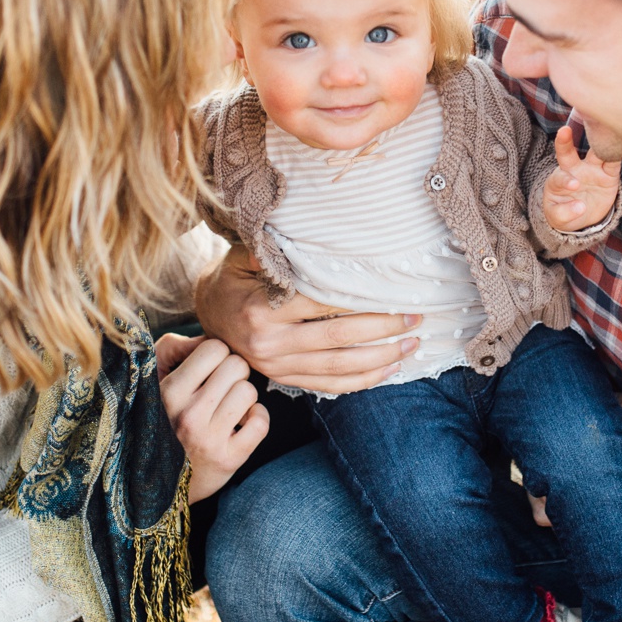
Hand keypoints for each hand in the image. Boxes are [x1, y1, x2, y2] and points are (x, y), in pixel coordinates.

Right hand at [156, 335, 268, 503]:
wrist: (157, 481)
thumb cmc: (161, 416)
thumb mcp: (154, 378)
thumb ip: (175, 348)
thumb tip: (208, 336)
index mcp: (169, 391)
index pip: (214, 347)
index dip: (216, 354)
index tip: (208, 369)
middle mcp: (188, 415)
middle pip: (237, 365)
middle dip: (233, 372)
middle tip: (221, 388)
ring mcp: (209, 439)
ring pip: (250, 391)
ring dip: (244, 397)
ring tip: (228, 407)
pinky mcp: (229, 459)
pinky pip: (261, 421)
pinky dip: (256, 419)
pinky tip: (241, 423)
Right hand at [192, 246, 419, 393]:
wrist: (206, 314)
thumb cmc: (232, 279)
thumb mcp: (243, 257)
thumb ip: (273, 250)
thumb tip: (309, 236)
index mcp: (261, 310)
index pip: (323, 304)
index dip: (362, 299)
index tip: (395, 292)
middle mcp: (268, 343)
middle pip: (337, 338)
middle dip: (382, 329)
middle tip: (415, 317)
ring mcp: (275, 367)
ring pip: (337, 367)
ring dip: (379, 358)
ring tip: (411, 345)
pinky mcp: (283, 380)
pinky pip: (327, 385)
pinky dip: (360, 381)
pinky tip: (387, 371)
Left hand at [542, 126, 621, 232]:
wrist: (582, 217)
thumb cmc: (564, 213)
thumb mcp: (558, 219)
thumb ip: (564, 214)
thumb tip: (580, 207)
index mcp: (558, 180)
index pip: (560, 177)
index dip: (567, 180)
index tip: (575, 186)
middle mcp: (573, 170)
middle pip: (568, 153)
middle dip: (565, 141)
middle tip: (564, 130)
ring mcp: (591, 170)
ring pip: (594, 153)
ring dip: (597, 143)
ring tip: (601, 131)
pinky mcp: (608, 174)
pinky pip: (613, 163)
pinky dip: (617, 155)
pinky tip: (621, 145)